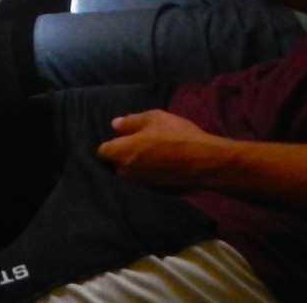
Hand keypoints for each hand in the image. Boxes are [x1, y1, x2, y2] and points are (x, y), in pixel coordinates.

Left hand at [98, 109, 226, 187]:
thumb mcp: (152, 118)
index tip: (119, 138)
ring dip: (135, 164)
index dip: (109, 144)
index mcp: (121, 152)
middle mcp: (126, 171)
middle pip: (116, 164)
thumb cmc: (174, 135)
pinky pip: (143, 178)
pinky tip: (159, 162)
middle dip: (121, 155)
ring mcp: (140, 182)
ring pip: (130, 172)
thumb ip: (130, 121)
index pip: (103, 152)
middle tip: (135, 143)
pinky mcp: (154, 188)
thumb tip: (115, 125)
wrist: (203, 162)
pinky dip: (147, 171)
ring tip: (149, 152)